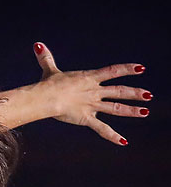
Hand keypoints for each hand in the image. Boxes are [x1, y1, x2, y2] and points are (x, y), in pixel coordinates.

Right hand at [33, 42, 150, 145]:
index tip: (141, 68)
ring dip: (131, 110)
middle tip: (148, 95)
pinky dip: (112, 135)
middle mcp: (94, 92)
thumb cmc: (47, 84)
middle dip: (134, 93)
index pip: (113, 71)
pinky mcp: (86, 118)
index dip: (127, 69)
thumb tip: (37, 45)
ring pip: (115, 108)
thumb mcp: (48, 70)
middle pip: (119, 91)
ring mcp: (92, 105)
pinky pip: (101, 128)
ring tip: (145, 112)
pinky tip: (123, 142)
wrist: (46, 98)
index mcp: (89, 78)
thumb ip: (46, 58)